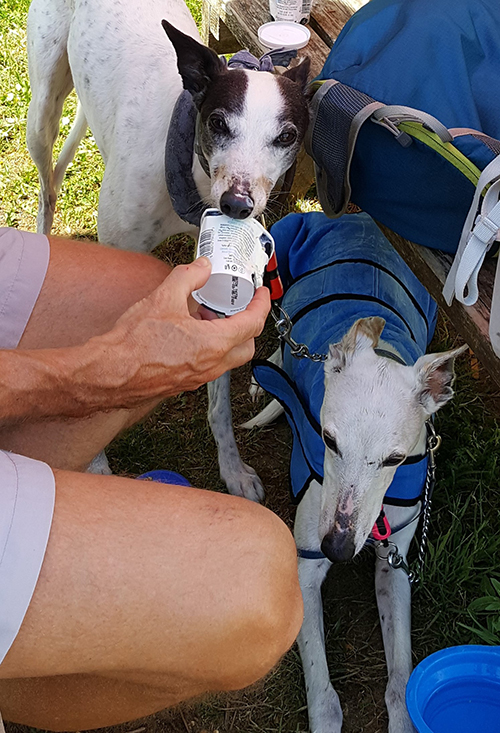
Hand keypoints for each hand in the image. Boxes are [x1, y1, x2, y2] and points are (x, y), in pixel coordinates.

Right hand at [97, 257, 270, 405]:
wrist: (110, 373)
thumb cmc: (135, 342)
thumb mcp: (164, 297)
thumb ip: (188, 277)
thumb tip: (203, 266)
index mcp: (214, 344)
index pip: (252, 323)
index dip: (261, 305)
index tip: (262, 294)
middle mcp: (211, 365)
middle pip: (246, 346)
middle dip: (247, 325)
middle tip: (238, 307)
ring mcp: (198, 377)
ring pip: (227, 358)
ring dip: (225, 337)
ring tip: (207, 317)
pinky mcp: (184, 383)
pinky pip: (208, 365)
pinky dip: (209, 348)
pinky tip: (188, 333)